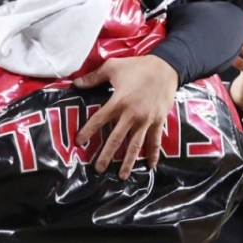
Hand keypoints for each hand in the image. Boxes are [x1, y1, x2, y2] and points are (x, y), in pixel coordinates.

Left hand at [73, 55, 179, 177]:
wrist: (166, 67)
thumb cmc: (138, 66)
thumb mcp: (113, 67)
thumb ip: (93, 77)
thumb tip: (75, 84)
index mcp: (118, 102)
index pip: (99, 120)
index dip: (88, 132)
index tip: (79, 143)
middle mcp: (131, 115)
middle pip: (116, 139)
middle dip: (106, 155)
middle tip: (98, 169)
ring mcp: (146, 120)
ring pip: (135, 145)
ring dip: (128, 161)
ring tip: (122, 176)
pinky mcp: (158, 121)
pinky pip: (155, 140)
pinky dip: (153, 154)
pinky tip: (150, 166)